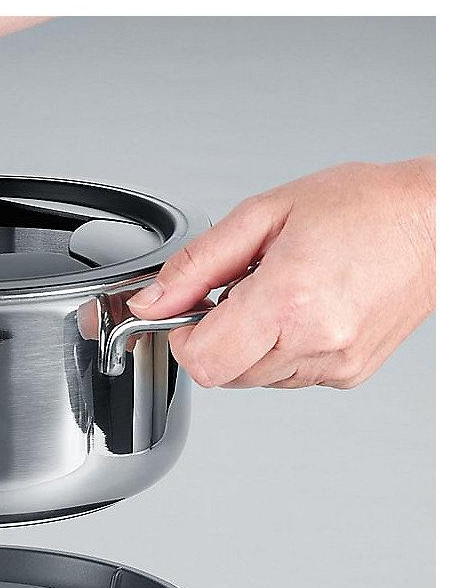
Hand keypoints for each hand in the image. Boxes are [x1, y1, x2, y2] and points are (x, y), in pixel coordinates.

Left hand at [127, 158, 434, 387]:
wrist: (434, 223)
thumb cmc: (363, 208)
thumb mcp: (264, 215)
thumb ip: (197, 265)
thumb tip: (152, 302)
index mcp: (288, 298)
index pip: (203, 360)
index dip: (183, 338)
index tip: (189, 312)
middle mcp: (314, 341)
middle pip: (224, 374)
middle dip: (216, 338)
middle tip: (242, 292)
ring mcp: (333, 364)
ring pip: (253, 379)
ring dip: (250, 345)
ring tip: (281, 296)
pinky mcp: (347, 374)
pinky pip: (287, 377)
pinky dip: (281, 350)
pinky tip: (304, 311)